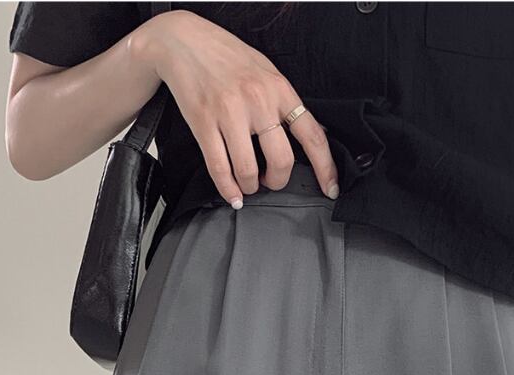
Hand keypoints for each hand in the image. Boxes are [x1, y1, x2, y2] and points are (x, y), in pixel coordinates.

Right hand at [130, 10, 338, 206]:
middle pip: (282, 159)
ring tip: (248, 184)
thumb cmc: (227, 57)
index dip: (325, 168)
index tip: (330, 188)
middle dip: (278, 181)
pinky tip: (232, 194)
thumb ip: (286, 102)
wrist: (184, 41)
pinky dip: (227, 188)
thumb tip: (311, 133)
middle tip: (270, 181)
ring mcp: (230, 113)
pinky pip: (219, 167)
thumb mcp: (267, 71)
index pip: (312, 135)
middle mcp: (258, 101)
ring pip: (248, 169)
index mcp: (280, 89)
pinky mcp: (203, 122)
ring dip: (250, 186)